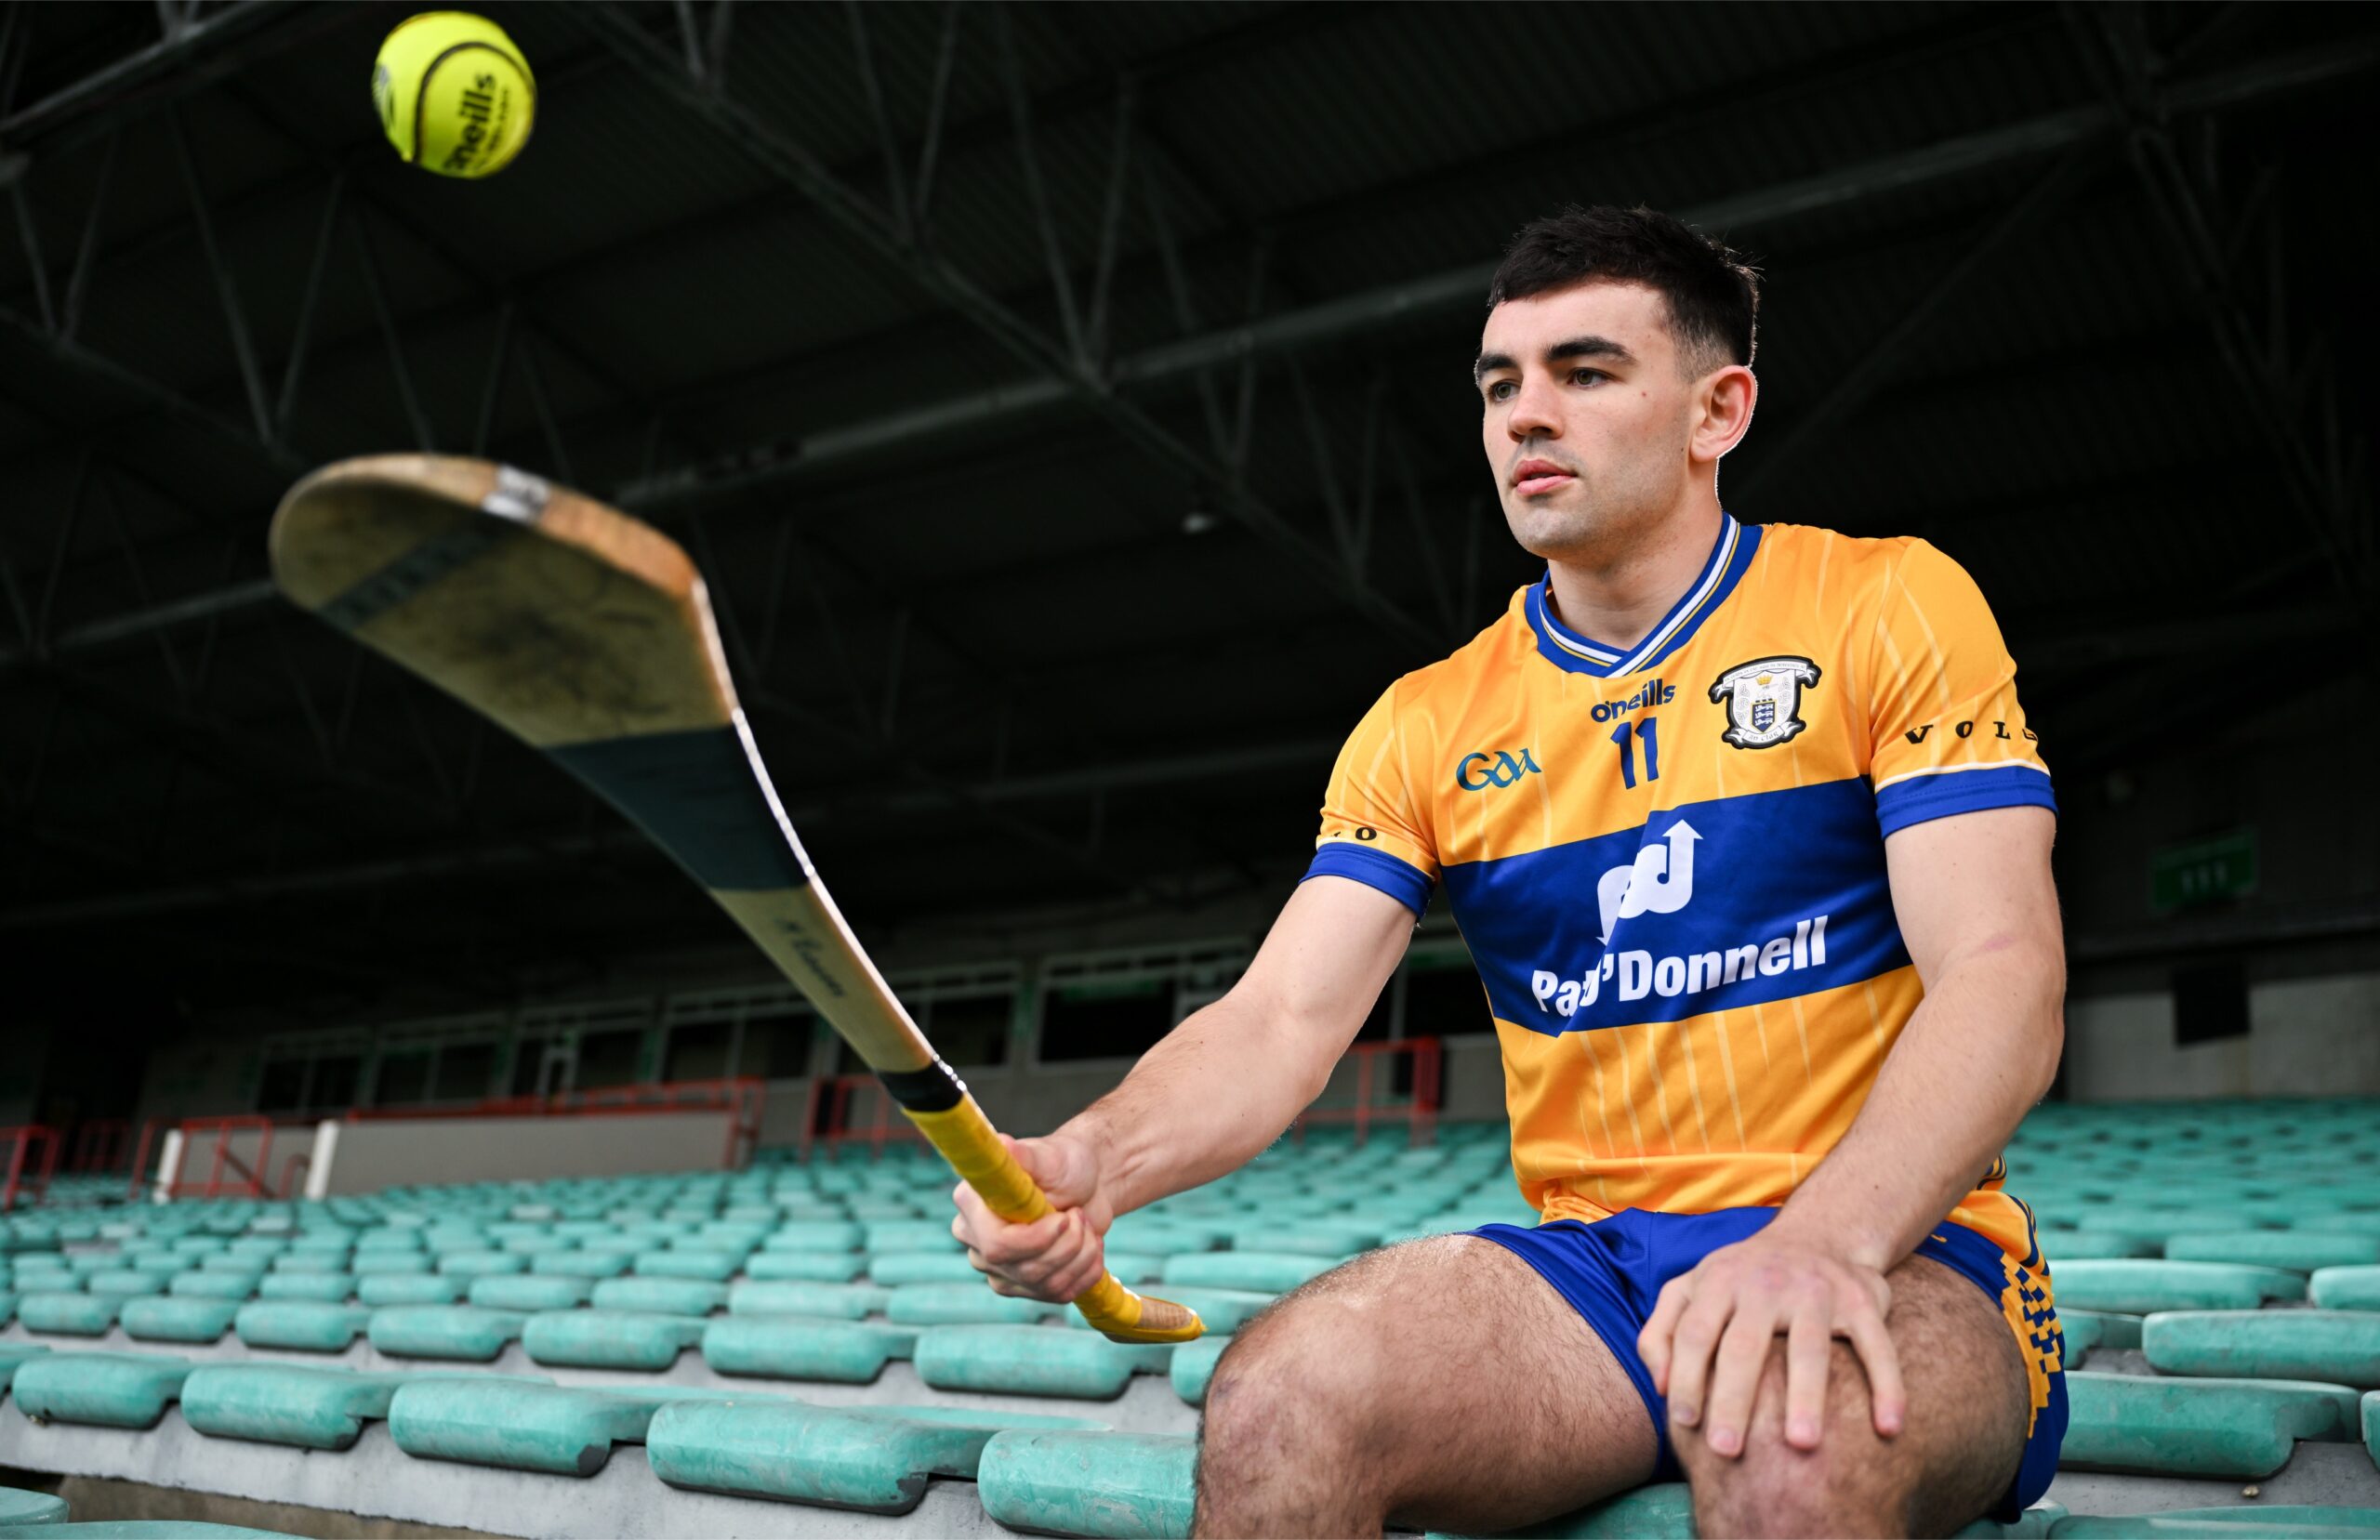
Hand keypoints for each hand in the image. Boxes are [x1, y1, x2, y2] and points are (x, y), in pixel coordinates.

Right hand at [949, 1131, 1113, 1303]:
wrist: (1086, 1186)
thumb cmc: (1064, 1164)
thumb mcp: (1050, 1156)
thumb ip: (1025, 1155)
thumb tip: (1001, 1143)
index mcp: (972, 1204)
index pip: (997, 1245)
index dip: (1036, 1239)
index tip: (1065, 1218)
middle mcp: (977, 1240)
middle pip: (1023, 1268)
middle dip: (1066, 1246)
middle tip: (1080, 1217)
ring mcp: (999, 1268)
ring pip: (1045, 1284)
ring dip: (1081, 1255)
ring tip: (1087, 1227)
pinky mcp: (1023, 1286)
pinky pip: (1058, 1294)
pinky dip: (1086, 1271)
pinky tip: (1090, 1246)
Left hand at [1635, 1225, 1904, 1457]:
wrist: (1818, 1235)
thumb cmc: (1741, 1282)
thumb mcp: (1690, 1290)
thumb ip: (1661, 1333)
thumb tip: (1660, 1388)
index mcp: (1719, 1281)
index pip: (1695, 1333)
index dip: (1687, 1377)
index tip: (1685, 1423)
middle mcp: (1765, 1283)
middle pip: (1745, 1346)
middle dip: (1733, 1400)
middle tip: (1726, 1452)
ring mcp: (1817, 1291)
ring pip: (1810, 1347)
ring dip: (1806, 1397)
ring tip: (1800, 1445)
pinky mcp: (1862, 1302)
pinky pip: (1877, 1346)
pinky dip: (1888, 1386)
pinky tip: (1890, 1428)